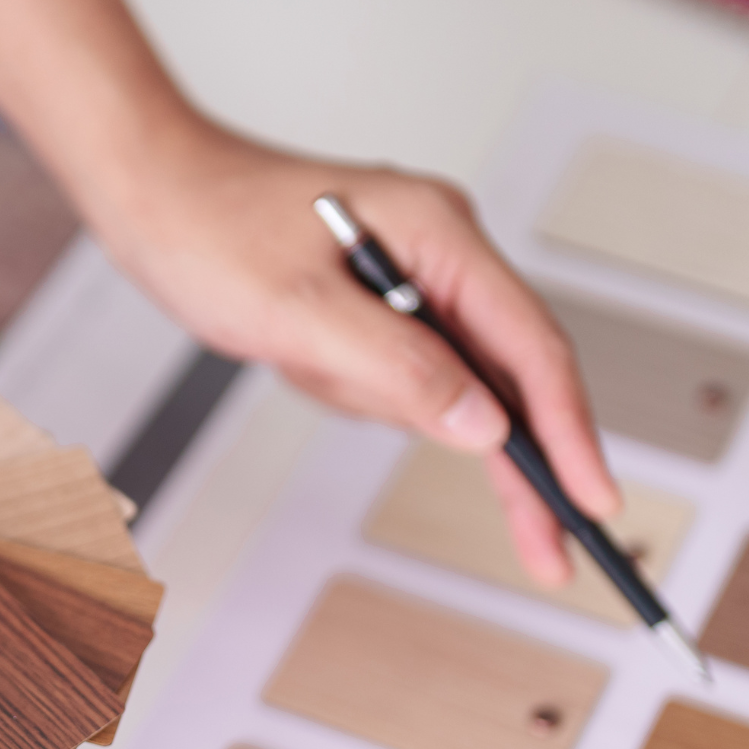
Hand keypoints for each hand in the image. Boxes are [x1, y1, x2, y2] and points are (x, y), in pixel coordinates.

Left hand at [94, 123, 619, 586]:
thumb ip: (399, 370)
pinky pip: (393, 375)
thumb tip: (485, 426)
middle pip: (510, 375)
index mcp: (440, 232)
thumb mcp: (300, 316)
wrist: (156, 195)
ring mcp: (411, 275)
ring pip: (441, 384)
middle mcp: (440, 249)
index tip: (592, 500)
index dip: (569, 432)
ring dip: (372, 399)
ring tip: (300, 359)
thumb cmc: (212, 231)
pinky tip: (299, 358)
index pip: (533, 347)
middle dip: (516, 462)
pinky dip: (348, 388)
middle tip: (547, 554)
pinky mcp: (378, 301)